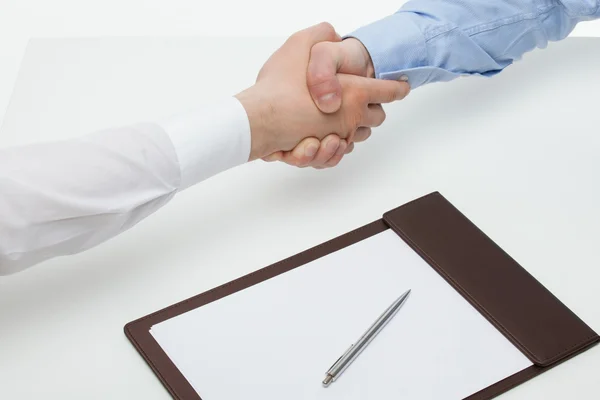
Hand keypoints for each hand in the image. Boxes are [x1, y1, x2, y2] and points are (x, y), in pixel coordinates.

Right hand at [235, 23, 408, 160]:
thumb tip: (334, 34)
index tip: (402, 86)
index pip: (388, 90)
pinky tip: (321, 139)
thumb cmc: (278, 88)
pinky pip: (336, 153)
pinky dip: (331, 147)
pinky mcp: (320, 154)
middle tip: (360, 103)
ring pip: (356, 138)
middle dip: (372, 110)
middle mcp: (351, 118)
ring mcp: (336, 138)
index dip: (397, 87)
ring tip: (334, 122)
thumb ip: (321, 34)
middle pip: (376, 117)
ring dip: (350, 130)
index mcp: (354, 93)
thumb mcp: (299, 44)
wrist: (258, 122)